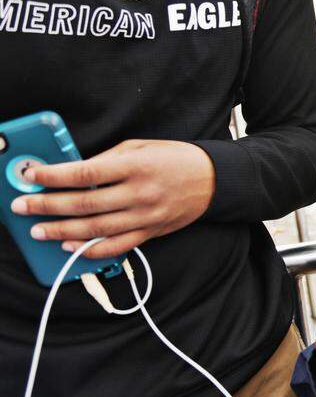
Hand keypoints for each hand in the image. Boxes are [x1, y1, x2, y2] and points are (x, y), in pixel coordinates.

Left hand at [10, 140, 215, 258]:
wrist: (213, 180)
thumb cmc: (175, 158)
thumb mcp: (141, 147)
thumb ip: (107, 159)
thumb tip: (72, 172)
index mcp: (136, 165)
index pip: (86, 173)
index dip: (54, 176)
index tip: (31, 176)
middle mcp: (140, 192)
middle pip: (85, 203)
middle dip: (48, 205)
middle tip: (22, 206)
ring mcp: (145, 215)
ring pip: (96, 228)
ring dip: (61, 231)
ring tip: (37, 230)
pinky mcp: (150, 232)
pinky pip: (116, 246)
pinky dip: (91, 249)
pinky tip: (70, 246)